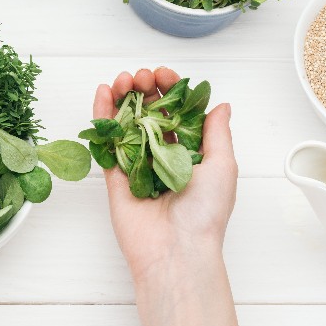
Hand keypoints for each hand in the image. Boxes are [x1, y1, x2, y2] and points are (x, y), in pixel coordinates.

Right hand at [94, 68, 237, 280]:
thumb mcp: (223, 166)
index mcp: (191, 153)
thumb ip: (217, 133)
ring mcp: (137, 164)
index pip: (178, 112)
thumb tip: (219, 104)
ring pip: (126, 122)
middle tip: (141, 77)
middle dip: (145, 89)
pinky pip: (107, 142)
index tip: (165, 74)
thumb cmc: (206, 213)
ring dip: (123, 96)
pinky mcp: (114, 175)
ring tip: (122, 79)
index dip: (171, 89)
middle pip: (150, 113)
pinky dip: (102, 116)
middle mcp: (163, 156)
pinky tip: (102, 93)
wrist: (176, 251)